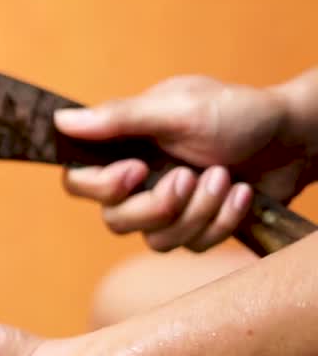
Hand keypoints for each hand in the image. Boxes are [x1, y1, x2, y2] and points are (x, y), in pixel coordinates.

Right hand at [53, 74, 313, 251]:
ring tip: (225, 178)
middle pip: (115, 219)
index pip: (78, 180)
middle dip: (158, 206)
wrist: (296, 139)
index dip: (100, 187)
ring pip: (155, 240)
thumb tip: (61, 120)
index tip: (136, 171)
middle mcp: (138, 178)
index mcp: (124, 145)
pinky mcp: (195, 226)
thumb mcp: (179, 109)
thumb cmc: (240, 113)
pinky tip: (241, 194)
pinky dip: (220, 221)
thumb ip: (120, 117)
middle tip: (189, 177)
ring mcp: (167, 205)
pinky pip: (191, 246)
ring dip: (197, 212)